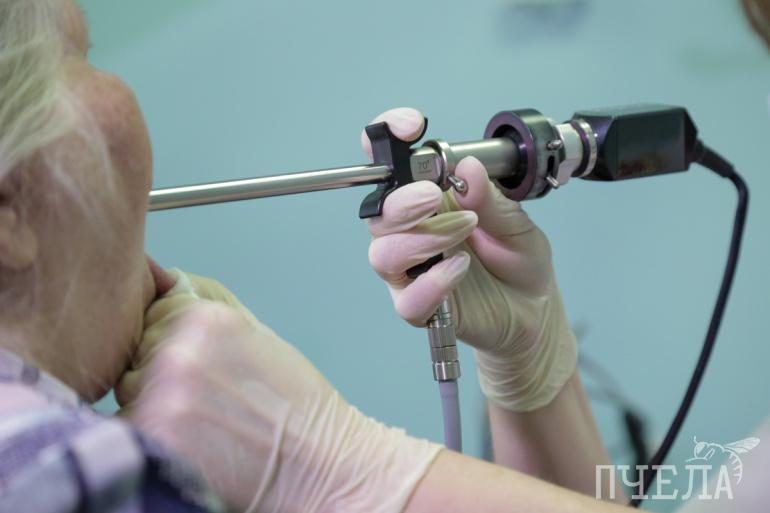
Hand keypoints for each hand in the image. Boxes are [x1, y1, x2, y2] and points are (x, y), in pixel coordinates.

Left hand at [117, 269, 440, 512]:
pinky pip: (127, 424)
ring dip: (152, 399)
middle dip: (161, 366)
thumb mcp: (257, 332)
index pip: (157, 311)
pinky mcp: (153, 436)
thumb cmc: (292, 401)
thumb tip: (160, 277)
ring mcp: (163, 394)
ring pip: (128, 386)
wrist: (318, 461)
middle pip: (138, 348)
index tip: (206, 362)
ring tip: (201, 416)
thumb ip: (207, 300)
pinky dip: (150, 432)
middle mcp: (180, 350)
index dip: (177, 337)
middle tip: (207, 394)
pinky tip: (191, 438)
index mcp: (208, 317)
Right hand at [364, 108, 576, 411]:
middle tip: (433, 197)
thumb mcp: (518, 224)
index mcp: (431, 200)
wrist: (533, 312)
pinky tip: (460, 271)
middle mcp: (413, 232)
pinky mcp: (421, 307)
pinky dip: (432, 283)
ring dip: (421, 240)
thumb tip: (469, 168)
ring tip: (464, 233)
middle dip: (401, 202)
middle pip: (378, 213)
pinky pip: (407, 298)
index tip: (409, 126)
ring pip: (383, 253)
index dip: (388, 138)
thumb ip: (492, 200)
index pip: (393, 164)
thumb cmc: (519, 263)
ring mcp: (413, 270)